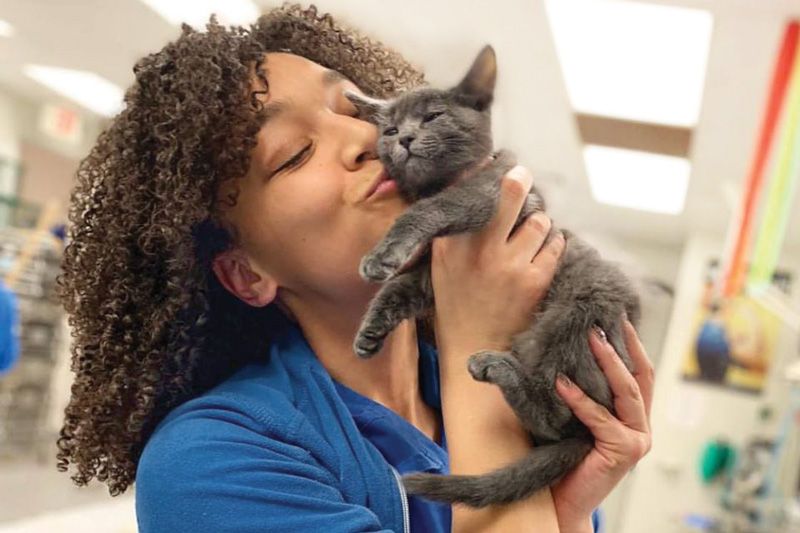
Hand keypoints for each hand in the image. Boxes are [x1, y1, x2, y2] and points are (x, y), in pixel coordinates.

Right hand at [430, 165, 564, 365]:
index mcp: (450, 243)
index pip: (468, 192)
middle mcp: (479, 249)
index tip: (492, 162)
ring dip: (537, 223)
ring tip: (529, 234)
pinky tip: (541, 252)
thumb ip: (452, 233)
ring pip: (539, 220)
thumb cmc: (456, 304)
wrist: (473, 349)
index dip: (483, 171)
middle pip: (511, 193)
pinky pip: (555, 245)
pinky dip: (552, 245)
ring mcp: (509, 265)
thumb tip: (466, 189)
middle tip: (520, 174)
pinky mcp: (534, 281)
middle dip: (519, 180)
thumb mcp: (442, 266)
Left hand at [552, 320, 653, 532]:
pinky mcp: (623, 451)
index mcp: (632, 417)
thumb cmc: (562, 456)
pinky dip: (580, 399)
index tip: (617, 317)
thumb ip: (580, 390)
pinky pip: (601, 418)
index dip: (631, 344)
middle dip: (620, 346)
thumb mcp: (574, 416)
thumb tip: (563, 350)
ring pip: (625, 392)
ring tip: (588, 340)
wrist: (558, 500)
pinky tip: (561, 383)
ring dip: (606, 362)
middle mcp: (640, 427)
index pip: (639, 373)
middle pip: (638, 377)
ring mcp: (636, 440)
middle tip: (600, 322)